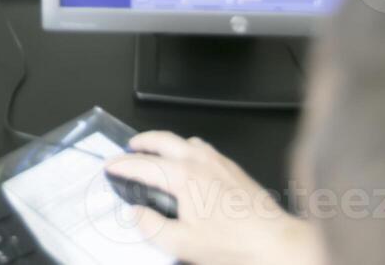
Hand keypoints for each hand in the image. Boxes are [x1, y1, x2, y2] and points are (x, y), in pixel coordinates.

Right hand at [105, 132, 322, 264]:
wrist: (274, 242)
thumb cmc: (233, 244)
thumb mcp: (181, 244)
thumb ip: (151, 227)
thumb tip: (136, 213)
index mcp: (183, 176)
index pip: (143, 164)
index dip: (122, 165)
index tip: (111, 166)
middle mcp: (199, 161)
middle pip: (163, 139)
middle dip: (142, 141)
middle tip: (129, 147)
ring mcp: (218, 162)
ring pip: (184, 140)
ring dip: (165, 142)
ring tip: (156, 152)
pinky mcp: (232, 168)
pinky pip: (203, 147)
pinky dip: (187, 148)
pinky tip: (189, 162)